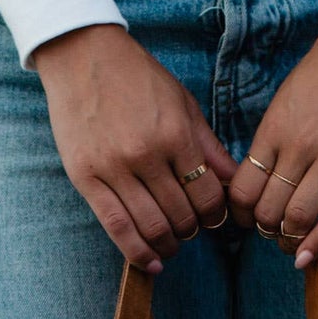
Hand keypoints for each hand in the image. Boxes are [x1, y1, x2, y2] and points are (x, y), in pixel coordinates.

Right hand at [32, 24, 235, 270]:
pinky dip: (137, 252)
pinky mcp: (85, 177)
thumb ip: (209, 147)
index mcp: (175, 134)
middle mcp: (145, 154)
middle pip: (181, 215)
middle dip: (191, 230)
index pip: (207, 195)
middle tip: (190, 229)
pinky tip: (150, 263)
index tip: (213, 218)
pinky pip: (115, 227)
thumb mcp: (182, 104)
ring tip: (171, 244)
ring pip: (151, 227)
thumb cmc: (137, 78)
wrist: (82, 55)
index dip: (215, 215)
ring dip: (167, 244)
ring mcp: (113, 168)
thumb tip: (236, 183)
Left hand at [228, 19, 317, 266]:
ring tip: (291, 243)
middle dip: (265, 230)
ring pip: (300, 215)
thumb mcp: (287, 100)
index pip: (243, 187)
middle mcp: (299, 144)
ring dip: (290, 239)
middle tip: (271, 233)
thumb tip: (260, 180)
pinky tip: (309, 257)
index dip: (240, 214)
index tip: (246, 220)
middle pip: (268, 208)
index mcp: (274, 128)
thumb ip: (274, 140)